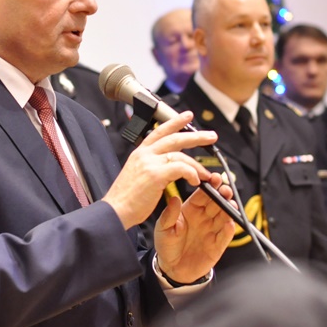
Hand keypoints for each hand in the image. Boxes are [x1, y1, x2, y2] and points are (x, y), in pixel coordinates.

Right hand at [103, 111, 217, 228]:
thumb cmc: (126, 198)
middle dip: (196, 136)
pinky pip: (180, 168)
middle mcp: (144, 154)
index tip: (187, 116)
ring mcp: (149, 163)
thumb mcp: (137, 174)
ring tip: (206, 174)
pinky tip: (195, 180)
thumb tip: (168, 166)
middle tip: (211, 136)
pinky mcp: (155, 174)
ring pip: (180, 154)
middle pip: (174, 138)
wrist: (115, 210)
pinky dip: (191, 173)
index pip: (159, 131)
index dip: (175, 122)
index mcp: (140, 153)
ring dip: (197, 165)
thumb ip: (151, 166)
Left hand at [154, 172, 234, 283]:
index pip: (202, 195)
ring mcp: (212, 231)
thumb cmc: (167, 246)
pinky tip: (229, 223)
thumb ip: (169, 215)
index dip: (209, 186)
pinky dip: (228, 230)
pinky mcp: (217, 246)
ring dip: (229, 209)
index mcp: (191, 210)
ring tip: (229, 203)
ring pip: (224, 216)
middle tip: (225, 189)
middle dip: (222, 194)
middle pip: (216, 203)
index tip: (214, 179)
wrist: (171, 269)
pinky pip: (225, 236)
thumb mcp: (163, 229)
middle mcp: (204, 218)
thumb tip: (174, 199)